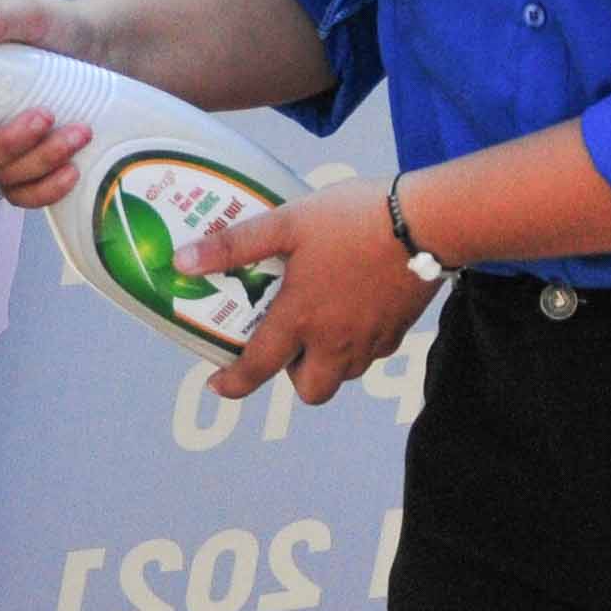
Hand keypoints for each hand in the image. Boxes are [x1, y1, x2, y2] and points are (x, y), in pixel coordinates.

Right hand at [0, 0, 106, 208]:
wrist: (111, 53)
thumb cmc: (62, 28)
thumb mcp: (34, 15)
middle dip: (4, 142)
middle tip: (45, 115)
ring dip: (39, 159)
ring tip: (80, 131)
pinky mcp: (26, 169)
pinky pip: (22, 195)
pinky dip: (46, 188)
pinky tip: (72, 170)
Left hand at [178, 178, 438, 404]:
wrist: (428, 222)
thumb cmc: (353, 220)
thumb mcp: (286, 222)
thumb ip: (234, 245)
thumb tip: (183, 262)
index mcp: (301, 318)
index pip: (259, 368)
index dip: (234, 384)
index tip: (219, 386)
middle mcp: (336, 341)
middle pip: (312, 390)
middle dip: (295, 377)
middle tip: (288, 344)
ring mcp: (372, 340)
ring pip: (344, 374)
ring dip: (327, 361)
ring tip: (321, 322)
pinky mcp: (399, 331)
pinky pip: (372, 354)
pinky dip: (358, 344)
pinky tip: (356, 309)